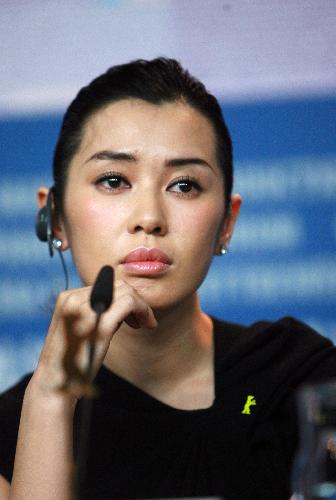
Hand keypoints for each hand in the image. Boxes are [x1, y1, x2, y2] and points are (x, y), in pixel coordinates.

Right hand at [29, 279, 156, 401]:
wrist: (55, 384)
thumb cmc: (70, 361)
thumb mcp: (79, 328)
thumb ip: (95, 312)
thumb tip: (121, 303)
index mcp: (68, 298)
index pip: (106, 285)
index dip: (124, 297)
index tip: (132, 316)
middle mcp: (75, 298)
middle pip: (118, 285)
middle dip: (135, 300)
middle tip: (142, 321)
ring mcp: (86, 309)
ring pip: (126, 291)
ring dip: (142, 306)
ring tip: (145, 323)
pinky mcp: (100, 324)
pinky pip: (130, 302)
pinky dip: (143, 310)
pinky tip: (146, 325)